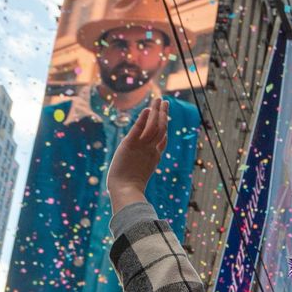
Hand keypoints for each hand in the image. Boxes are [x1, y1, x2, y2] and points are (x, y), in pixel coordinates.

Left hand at [107, 97, 168, 212]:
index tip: (165, 119)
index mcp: (153, 158)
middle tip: (166, 102)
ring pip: (154, 125)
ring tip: (160, 99)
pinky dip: (144, 118)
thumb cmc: (129, 192)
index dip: (164, 129)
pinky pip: (140, 128)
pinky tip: (148, 108)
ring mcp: (142, 147)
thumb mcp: (137, 181)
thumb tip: (138, 186)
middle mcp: (150, 150)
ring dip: (157, 111)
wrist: (126, 192)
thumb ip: (140, 177)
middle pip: (161, 129)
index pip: (162, 140)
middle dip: (164, 115)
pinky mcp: (130, 144)